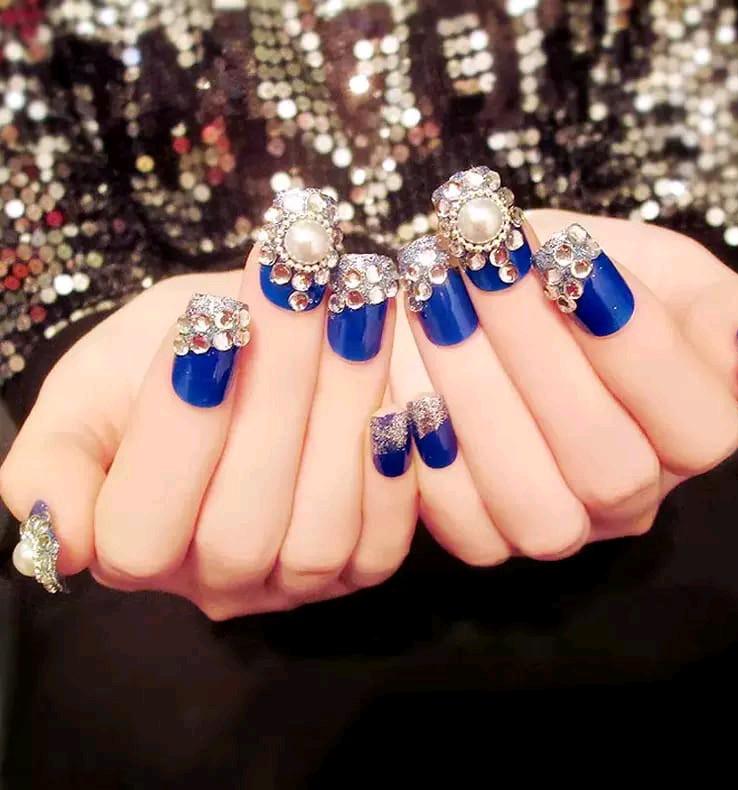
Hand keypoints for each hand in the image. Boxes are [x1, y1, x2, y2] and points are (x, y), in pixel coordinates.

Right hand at [1, 241, 417, 618]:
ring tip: (357, 311)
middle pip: (240, 527)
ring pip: (318, 534)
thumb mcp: (90, 390)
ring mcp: (289, 584)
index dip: (179, 430)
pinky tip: (396, 392)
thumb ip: (54, 462)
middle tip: (302, 286)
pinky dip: (392, 469)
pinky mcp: (359, 569)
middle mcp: (211, 582)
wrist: (256, 351)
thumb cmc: (164, 363)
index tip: (212, 320)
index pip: (139, 529)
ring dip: (342, 413)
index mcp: (129, 545)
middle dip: (274, 396)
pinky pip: (382, 545)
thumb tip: (56, 534)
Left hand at [390, 206, 737, 564]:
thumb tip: (734, 351)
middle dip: (540, 357)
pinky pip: (463, 527)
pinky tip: (410, 379)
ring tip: (437, 303)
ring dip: (477, 397)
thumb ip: (707, 305)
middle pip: (608, 467)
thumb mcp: (654, 267)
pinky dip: (431, 455)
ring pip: (534, 505)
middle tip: (485, 266)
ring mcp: (557, 527)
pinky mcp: (483, 536)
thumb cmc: (565, 278)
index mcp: (686, 437)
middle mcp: (629, 498)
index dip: (637, 348)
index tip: (570, 259)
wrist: (481, 296)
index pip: (697, 427)